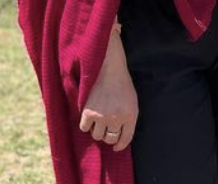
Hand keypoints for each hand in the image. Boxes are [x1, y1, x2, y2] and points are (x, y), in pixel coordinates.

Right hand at [78, 30, 137, 151]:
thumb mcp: (132, 102)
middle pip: (110, 139)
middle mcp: (116, 118)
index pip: (126, 138)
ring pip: (97, 136)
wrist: (108, 70)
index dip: (120, 145)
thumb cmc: (122, 86)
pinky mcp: (88, 112)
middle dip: (109, 136)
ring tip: (99, 122)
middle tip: (107, 130)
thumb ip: (128, 119)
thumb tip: (120, 137)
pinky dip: (87, 125)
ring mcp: (102, 116)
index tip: (116, 147)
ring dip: (98, 131)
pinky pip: (85, 128)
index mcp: (130, 115)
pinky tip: (90, 119)